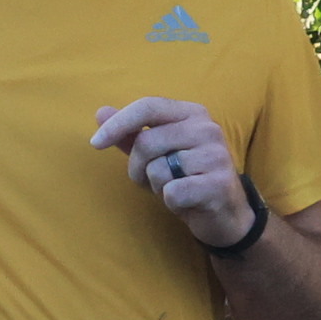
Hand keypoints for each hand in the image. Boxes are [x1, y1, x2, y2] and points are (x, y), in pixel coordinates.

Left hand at [91, 96, 253, 248]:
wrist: (225, 213)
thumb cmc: (186, 178)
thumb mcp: (158, 153)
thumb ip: (131, 133)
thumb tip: (100, 112)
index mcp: (192, 113)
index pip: (147, 106)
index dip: (118, 124)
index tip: (95, 143)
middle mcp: (207, 128)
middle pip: (146, 142)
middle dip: (137, 167)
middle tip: (153, 179)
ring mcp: (216, 155)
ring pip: (157, 169)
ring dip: (157, 186)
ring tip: (176, 188)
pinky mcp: (218, 184)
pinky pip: (172, 192)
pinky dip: (171, 202)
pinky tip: (187, 202)